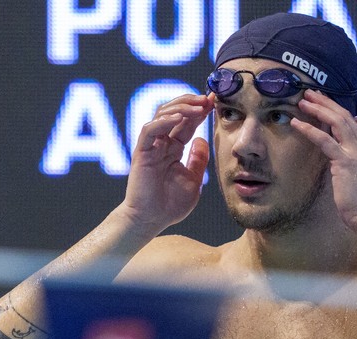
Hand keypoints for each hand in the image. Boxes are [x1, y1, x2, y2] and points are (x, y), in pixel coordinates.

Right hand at [118, 94, 214, 231]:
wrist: (151, 220)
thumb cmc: (170, 204)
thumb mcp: (193, 179)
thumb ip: (198, 159)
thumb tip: (203, 139)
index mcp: (173, 148)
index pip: (186, 122)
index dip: (199, 111)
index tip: (214, 101)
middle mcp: (161, 144)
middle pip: (174, 112)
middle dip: (191, 102)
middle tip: (208, 99)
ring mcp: (151, 146)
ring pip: (162, 115)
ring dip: (181, 107)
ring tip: (198, 106)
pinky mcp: (142, 152)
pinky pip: (150, 130)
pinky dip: (163, 121)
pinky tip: (179, 119)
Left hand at [291, 90, 356, 230]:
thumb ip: (352, 166)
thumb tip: (339, 161)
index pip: (353, 124)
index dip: (337, 112)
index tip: (324, 104)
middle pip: (345, 116)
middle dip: (327, 102)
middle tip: (311, 93)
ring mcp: (356, 153)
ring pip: (337, 122)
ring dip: (319, 108)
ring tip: (303, 100)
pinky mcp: (345, 162)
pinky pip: (325, 140)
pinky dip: (310, 129)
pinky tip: (297, 123)